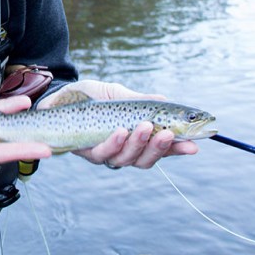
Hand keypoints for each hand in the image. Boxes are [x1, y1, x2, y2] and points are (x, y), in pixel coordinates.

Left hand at [38, 79, 198, 168]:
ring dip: (139, 144)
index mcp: (135, 137)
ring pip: (127, 159)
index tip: (196, 144)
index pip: (161, 147)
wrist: (59, 94)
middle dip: (161, 148)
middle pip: (146, 159)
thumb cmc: (91, 95)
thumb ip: (141, 101)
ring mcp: (105, 153)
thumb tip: (166, 101)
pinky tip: (120, 131)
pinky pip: (103, 153)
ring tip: (145, 126)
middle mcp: (122, 150)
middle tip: (170, 134)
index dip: (178, 149)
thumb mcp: (118, 94)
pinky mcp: (86, 152)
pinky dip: (114, 143)